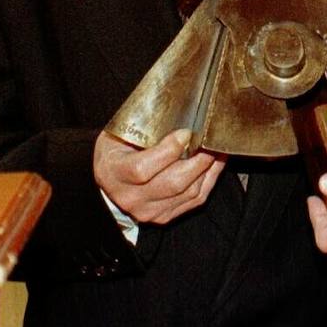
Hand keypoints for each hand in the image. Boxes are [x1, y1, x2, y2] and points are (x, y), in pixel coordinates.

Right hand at [94, 129, 225, 225]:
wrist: (108, 179)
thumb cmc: (116, 149)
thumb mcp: (120, 133)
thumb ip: (145, 126)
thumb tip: (181, 110)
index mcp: (115, 173)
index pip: (143, 169)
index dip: (169, 150)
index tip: (186, 132)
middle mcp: (131, 197)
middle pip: (173, 183)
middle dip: (199, 160)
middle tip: (211, 140)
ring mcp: (149, 211)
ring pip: (189, 193)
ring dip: (209, 169)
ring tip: (217, 148)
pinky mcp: (164, 216)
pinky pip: (195, 200)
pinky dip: (209, 180)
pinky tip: (215, 163)